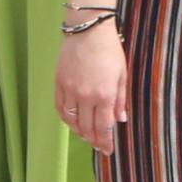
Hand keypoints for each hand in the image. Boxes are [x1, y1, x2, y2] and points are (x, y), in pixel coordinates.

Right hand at [57, 20, 128, 155]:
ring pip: (72, 121)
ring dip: (79, 132)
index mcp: (104, 95)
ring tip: (85, 136)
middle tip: (98, 146)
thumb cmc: (109, 50)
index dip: (105, 142)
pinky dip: (66, 118)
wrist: (88, 30)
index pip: (104, 127)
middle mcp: (86, 96)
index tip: (108, 150)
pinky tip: (71, 122)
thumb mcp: (122, 75)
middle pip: (87, 128)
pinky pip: (60, 107)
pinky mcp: (59, 83)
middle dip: (93, 140)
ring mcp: (70, 90)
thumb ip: (120, 99)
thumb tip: (120, 119)